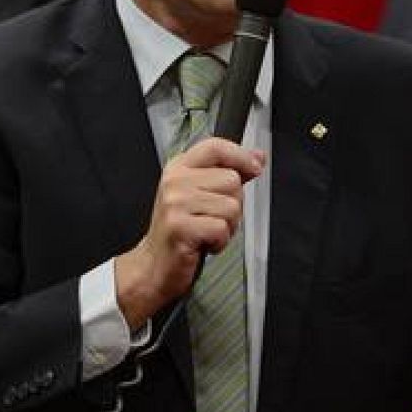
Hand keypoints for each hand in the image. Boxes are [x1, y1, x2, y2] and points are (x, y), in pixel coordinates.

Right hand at [114, 137, 264, 326]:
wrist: (154, 264)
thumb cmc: (180, 230)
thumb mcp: (201, 194)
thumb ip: (228, 172)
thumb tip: (257, 156)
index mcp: (179, 167)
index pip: (215, 147)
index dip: (240, 155)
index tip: (255, 168)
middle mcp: (175, 181)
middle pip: (232, 180)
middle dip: (233, 204)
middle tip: (212, 218)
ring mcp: (175, 203)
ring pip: (231, 206)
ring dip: (228, 226)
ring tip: (207, 231)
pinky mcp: (180, 227)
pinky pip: (222, 229)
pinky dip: (220, 242)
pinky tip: (203, 244)